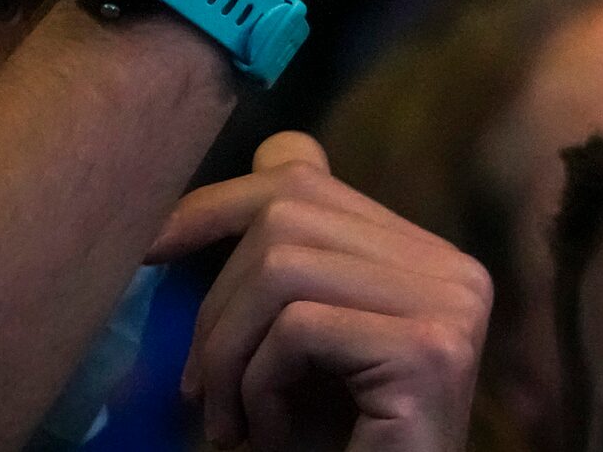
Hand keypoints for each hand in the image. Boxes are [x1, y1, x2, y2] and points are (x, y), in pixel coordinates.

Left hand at [151, 133, 489, 451]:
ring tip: (227, 423)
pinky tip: (267, 435)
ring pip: (284, 267)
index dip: (217, 200)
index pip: (307, 177)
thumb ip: (287, 275)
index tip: (151, 250)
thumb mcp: (297, 352)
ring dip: (228, 353)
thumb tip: (230, 182)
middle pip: (287, 213)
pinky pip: (299, 329)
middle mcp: (451, 268)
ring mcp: (449, 305)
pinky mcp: (428, 351)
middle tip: (196, 390)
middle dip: (215, 303)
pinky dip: (257, 386)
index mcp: (424, 257)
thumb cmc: (335, 449)